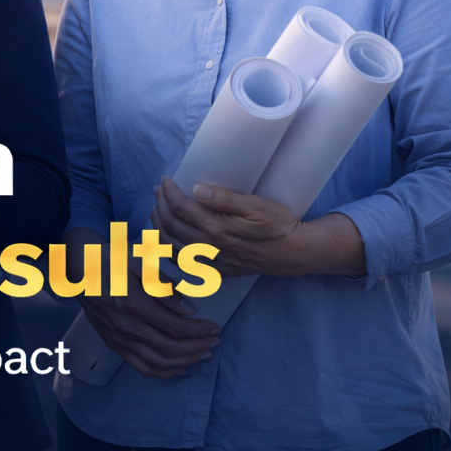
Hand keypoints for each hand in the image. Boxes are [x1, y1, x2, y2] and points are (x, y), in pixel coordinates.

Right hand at [78, 263, 219, 378]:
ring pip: (158, 362)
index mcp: (132, 303)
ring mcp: (117, 338)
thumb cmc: (109, 259)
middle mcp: (125, 326)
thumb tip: (187, 309)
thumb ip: (163, 285)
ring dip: (185, 361)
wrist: (77, 266)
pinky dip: (163, 372)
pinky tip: (179, 368)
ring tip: (203, 354)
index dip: (199, 330)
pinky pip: (141, 366)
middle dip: (198, 347)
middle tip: (214, 341)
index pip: (175, 326)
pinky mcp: (113, 344)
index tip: (214, 327)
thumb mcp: (138, 261)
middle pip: (170, 348)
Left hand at [152, 176, 364, 276]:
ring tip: (157, 209)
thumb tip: (196, 189)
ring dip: (158, 226)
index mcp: (216, 229)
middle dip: (160, 205)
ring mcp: (210, 262)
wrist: (293, 253)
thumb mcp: (254, 205)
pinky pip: (181, 263)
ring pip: (170, 246)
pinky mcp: (214, 271)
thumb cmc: (277, 225)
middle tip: (158, 190)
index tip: (164, 180)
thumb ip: (223, 199)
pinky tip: (166, 237)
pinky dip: (167, 249)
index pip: (180, 208)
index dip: (168, 192)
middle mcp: (208, 248)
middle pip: (170, 226)